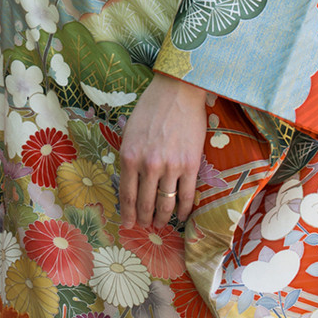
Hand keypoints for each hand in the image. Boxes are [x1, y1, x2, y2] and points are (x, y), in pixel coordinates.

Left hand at [119, 73, 207, 228]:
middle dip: (145, 219)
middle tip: (146, 226)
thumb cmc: (150, 108)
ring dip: (163, 218)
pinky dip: (183, 210)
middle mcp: (148, 165)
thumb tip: (131, 183)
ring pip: (165, 203)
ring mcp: (171, 167)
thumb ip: (130, 158)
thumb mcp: (129, 132)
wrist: (177, 91)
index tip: (128, 225)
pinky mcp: (190, 165)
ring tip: (161, 223)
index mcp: (129, 157)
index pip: (127, 196)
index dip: (128, 215)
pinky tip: (181, 215)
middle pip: (145, 204)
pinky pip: (187, 195)